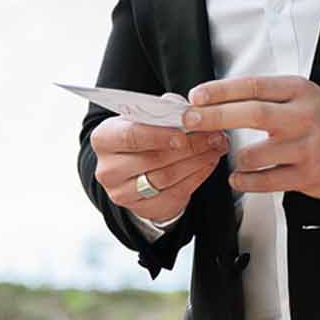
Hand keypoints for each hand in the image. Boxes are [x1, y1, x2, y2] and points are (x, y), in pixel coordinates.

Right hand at [90, 114, 229, 224]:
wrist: (134, 169)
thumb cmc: (142, 137)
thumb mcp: (145, 118)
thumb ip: (163, 110)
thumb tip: (187, 109)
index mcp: (104, 139)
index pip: (131, 136)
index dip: (159, 135)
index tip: (183, 134)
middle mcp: (108, 169)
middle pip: (152, 159)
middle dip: (189, 146)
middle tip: (214, 136)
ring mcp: (123, 193)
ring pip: (167, 177)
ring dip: (197, 160)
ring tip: (215, 147)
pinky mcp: (143, 209)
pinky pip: (175, 194)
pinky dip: (197, 177)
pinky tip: (208, 163)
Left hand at [181, 76, 319, 199]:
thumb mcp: (300, 95)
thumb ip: (265, 96)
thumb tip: (217, 99)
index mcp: (297, 92)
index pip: (253, 86)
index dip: (220, 91)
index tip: (196, 96)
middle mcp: (303, 117)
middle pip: (253, 114)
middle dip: (215, 117)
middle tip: (191, 120)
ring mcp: (306, 148)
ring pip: (256, 154)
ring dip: (234, 157)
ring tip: (230, 157)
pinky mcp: (307, 175)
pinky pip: (266, 181)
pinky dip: (246, 181)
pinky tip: (239, 177)